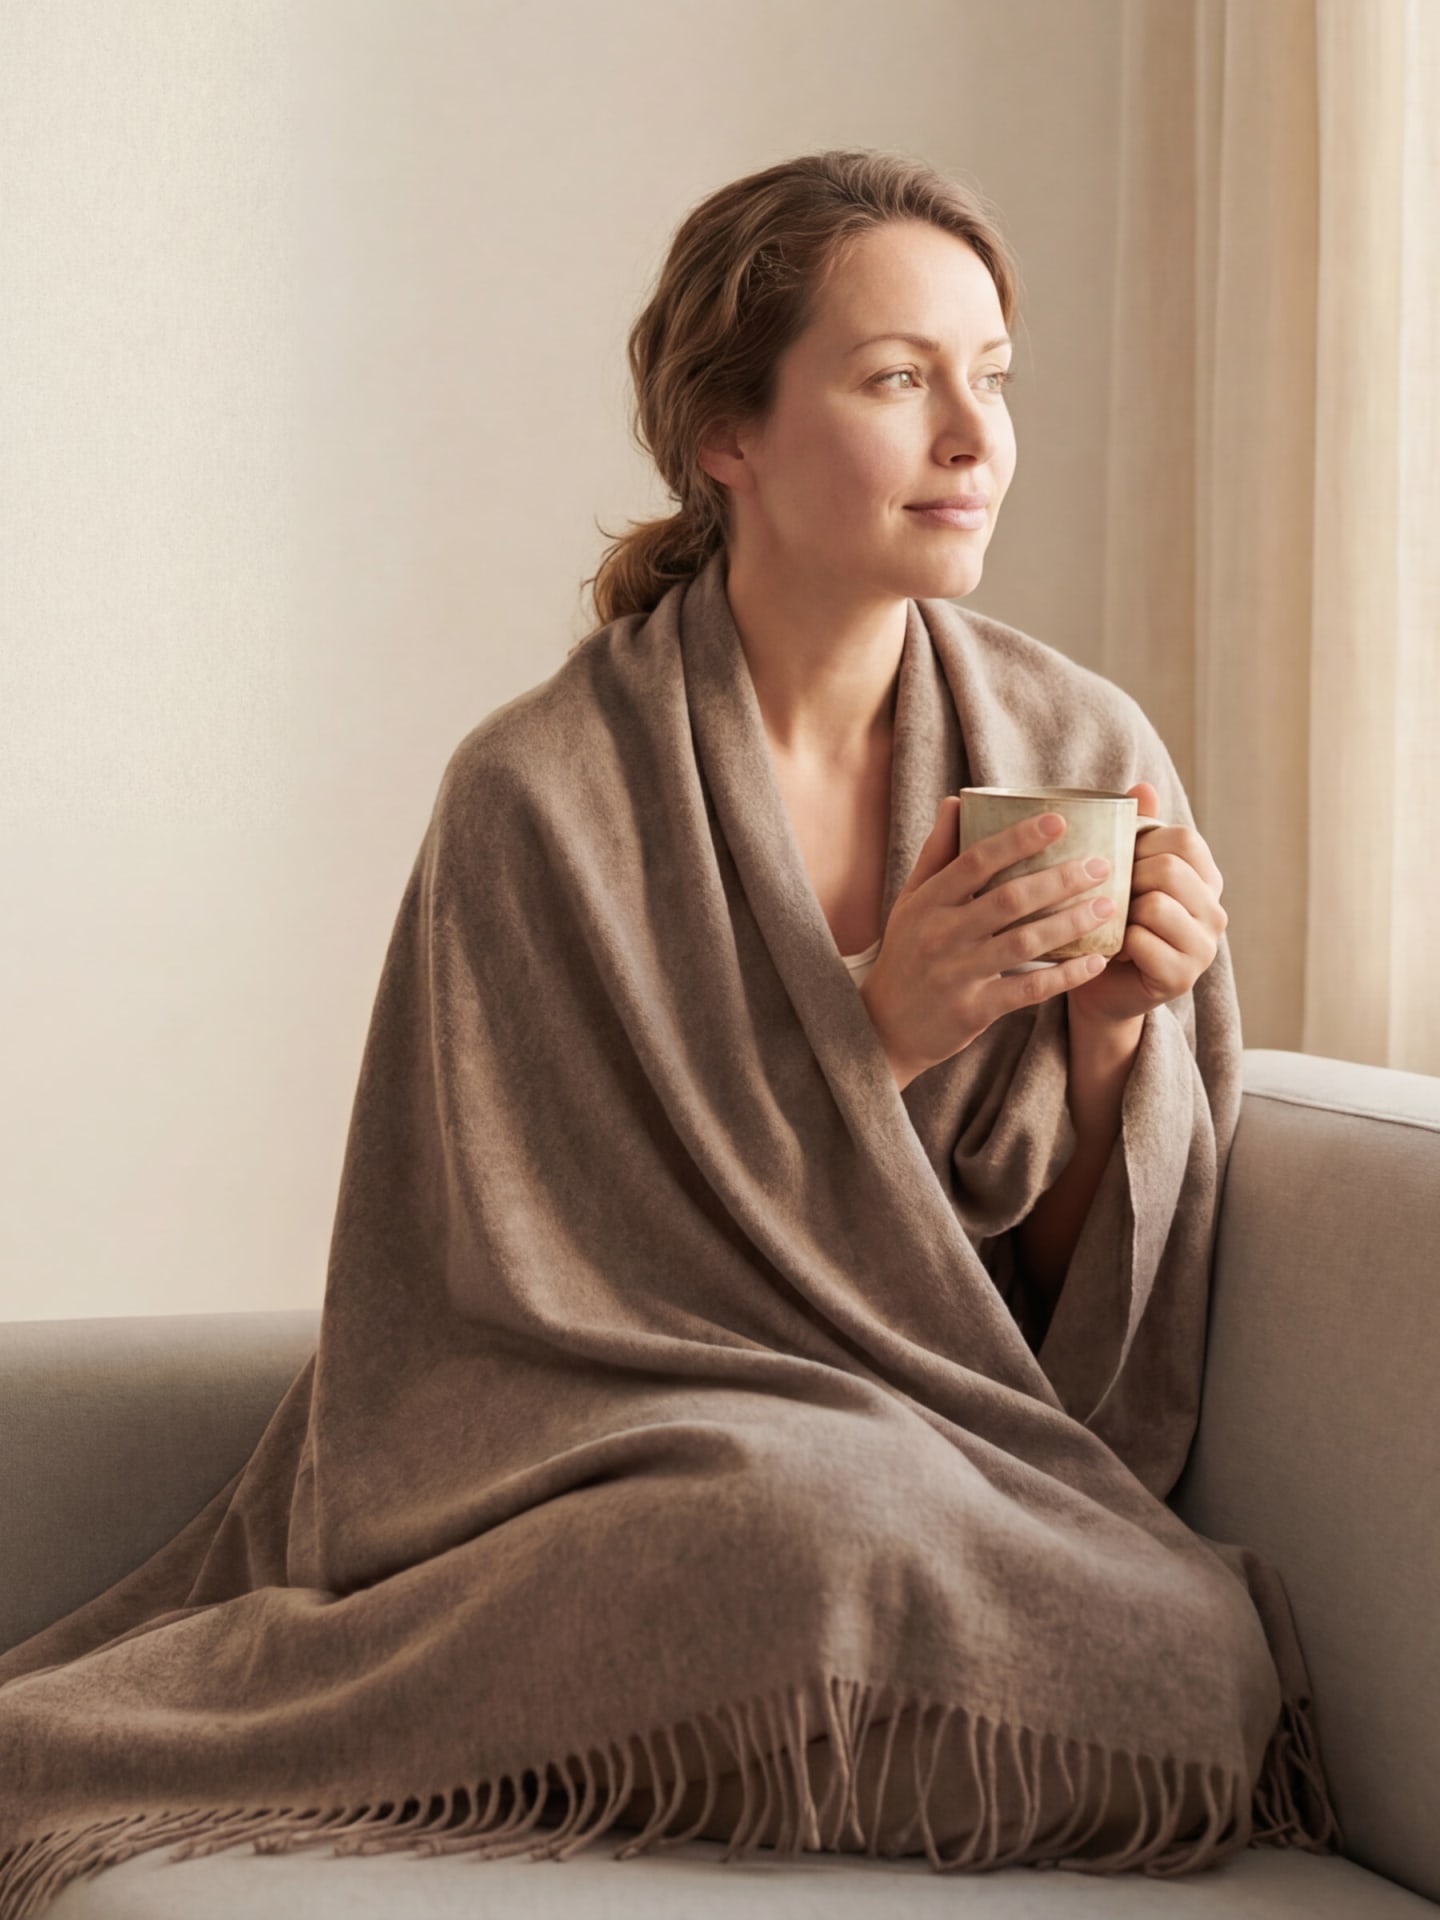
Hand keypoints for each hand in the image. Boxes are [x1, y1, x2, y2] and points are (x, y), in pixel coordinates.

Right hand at [859, 796, 1124, 1089]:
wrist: (884, 1026)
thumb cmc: (906, 954)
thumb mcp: (910, 901)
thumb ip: (935, 854)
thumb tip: (955, 801)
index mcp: (928, 902)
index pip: (976, 861)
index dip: (1018, 839)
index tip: (1059, 821)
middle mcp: (940, 935)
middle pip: (1008, 899)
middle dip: (1059, 879)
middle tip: (1101, 865)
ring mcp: (956, 974)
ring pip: (1023, 943)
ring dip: (1069, 923)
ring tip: (1107, 906)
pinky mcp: (973, 1010)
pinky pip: (1027, 989)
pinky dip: (1064, 976)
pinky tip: (1095, 962)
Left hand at [1064, 782, 1227, 1029]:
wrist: (1099, 984)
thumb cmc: (1110, 920)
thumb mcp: (1123, 870)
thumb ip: (1137, 829)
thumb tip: (1143, 785)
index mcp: (1205, 878)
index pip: (1184, 839)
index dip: (1143, 844)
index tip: (1123, 862)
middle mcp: (1215, 912)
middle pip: (1170, 869)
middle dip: (1129, 878)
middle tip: (1113, 897)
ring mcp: (1204, 947)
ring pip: (1156, 905)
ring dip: (1122, 914)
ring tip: (1115, 924)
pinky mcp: (1182, 977)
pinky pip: (1142, 942)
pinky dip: (1119, 944)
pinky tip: (1115, 951)